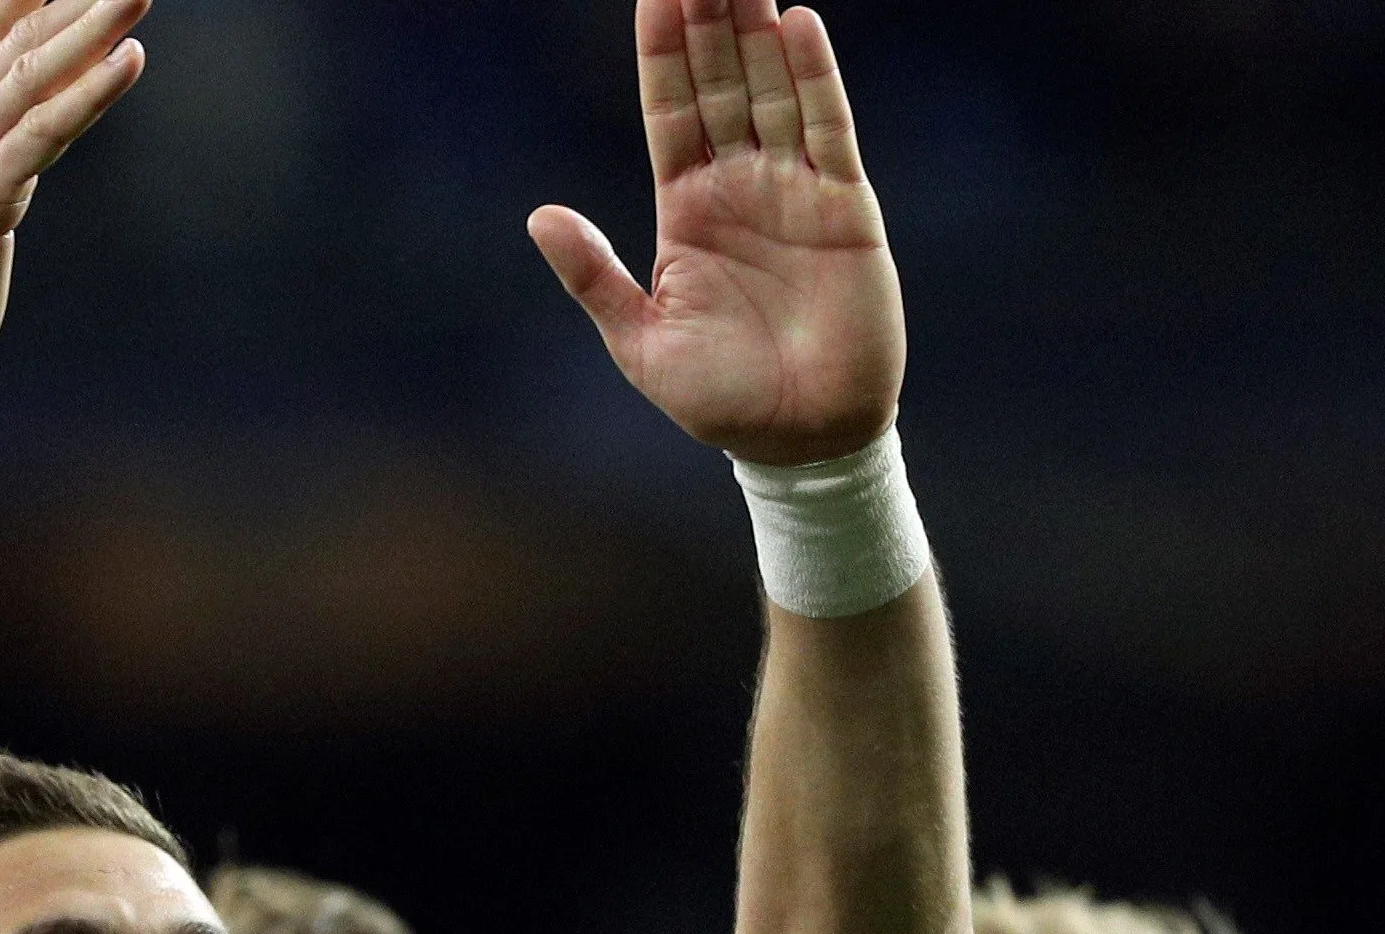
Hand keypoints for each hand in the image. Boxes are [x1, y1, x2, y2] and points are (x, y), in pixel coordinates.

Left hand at [530, 0, 901, 464]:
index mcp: (688, 209)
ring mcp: (795, 191)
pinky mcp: (845, 209)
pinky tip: (798, 24)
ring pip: (772, 90)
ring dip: (757, 29)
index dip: (662, 51)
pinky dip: (815, 78)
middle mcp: (741, 186)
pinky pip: (828, 130)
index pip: (670, 109)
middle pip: (721, 82)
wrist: (802, 441)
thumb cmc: (721, 401)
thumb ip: (595, 276)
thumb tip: (538, 216)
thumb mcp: (640, 343)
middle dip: (709, 18)